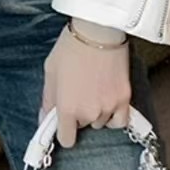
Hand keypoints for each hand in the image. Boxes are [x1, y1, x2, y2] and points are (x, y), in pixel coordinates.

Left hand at [40, 21, 130, 148]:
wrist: (98, 30)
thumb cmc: (71, 46)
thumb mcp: (50, 71)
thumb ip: (48, 99)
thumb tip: (45, 118)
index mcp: (68, 107)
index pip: (66, 139)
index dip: (64, 131)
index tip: (63, 122)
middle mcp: (88, 112)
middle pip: (83, 126)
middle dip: (79, 113)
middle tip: (79, 90)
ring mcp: (108, 107)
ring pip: (100, 122)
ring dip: (96, 111)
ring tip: (93, 87)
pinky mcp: (124, 99)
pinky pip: (119, 121)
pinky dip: (113, 115)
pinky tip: (107, 100)